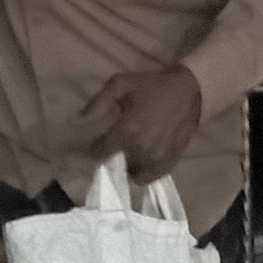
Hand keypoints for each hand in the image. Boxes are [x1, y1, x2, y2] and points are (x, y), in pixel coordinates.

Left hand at [78, 66, 205, 181]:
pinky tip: (144, 157)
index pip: (99, 153)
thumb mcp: (120, 85)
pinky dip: (143, 171)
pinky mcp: (168, 164)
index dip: (95, 148)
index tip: (98, 142)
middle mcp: (141, 150)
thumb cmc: (151, 86)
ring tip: (134, 148)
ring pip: (131, 173)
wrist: (189, 91)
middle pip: (115, 164)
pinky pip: (148, 178)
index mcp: (127, 131)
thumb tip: (72, 122)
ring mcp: (156, 160)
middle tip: (120, 141)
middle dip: (114, 154)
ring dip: (129, 163)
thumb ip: (96, 104)